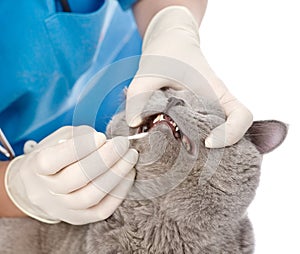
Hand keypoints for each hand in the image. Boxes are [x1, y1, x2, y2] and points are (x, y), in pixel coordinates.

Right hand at [5, 126, 137, 224]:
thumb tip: (107, 141)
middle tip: (123, 144)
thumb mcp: (60, 138)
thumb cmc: (56, 156)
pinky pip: (103, 210)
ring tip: (130, 157)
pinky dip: (119, 191)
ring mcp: (63, 207)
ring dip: (116, 175)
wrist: (42, 186)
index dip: (80, 148)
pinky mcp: (80, 218)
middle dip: (105, 159)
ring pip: (91, 196)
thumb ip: (80, 137)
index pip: (53, 160)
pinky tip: (128, 174)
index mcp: (37, 167)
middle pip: (76, 178)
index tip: (101, 137)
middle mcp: (48, 190)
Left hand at [126, 6, 252, 147]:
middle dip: (209, 152)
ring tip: (171, 155)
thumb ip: (140, 94)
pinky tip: (161, 146)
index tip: (208, 142)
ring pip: (209, 140)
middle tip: (182, 157)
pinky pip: (191, 136)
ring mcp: (203, 115)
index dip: (232, 134)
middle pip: (228, 138)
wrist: (170, 44)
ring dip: (194, 152)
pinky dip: (180, 145)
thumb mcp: (151, 69)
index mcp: (216, 93)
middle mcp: (214, 107)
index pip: (242, 117)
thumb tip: (135, 124)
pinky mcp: (190, 119)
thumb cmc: (168, 53)